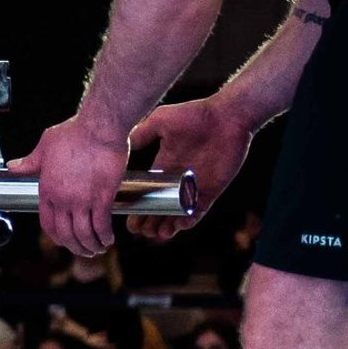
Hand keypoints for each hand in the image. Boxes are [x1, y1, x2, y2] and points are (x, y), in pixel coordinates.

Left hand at [9, 115, 130, 258]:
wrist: (99, 127)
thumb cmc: (74, 133)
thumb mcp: (44, 146)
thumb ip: (30, 161)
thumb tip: (12, 166)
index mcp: (47, 190)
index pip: (48, 224)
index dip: (57, 237)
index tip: (65, 241)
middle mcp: (62, 199)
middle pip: (66, 234)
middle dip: (75, 247)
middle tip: (85, 251)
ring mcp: (82, 200)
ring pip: (83, 234)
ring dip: (91, 245)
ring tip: (98, 248)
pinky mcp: (102, 197)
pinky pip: (101, 224)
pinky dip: (104, 235)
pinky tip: (109, 239)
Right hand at [125, 95, 252, 238]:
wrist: (227, 116)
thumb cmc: (194, 115)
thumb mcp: (160, 121)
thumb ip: (141, 133)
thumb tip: (120, 145)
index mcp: (163, 165)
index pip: (146, 192)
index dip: (136, 208)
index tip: (127, 217)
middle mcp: (177, 179)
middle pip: (158, 208)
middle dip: (148, 221)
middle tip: (140, 231)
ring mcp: (195, 186)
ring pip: (176, 213)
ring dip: (166, 226)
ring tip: (158, 234)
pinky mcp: (212, 190)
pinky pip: (198, 211)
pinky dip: (188, 221)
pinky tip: (178, 226)